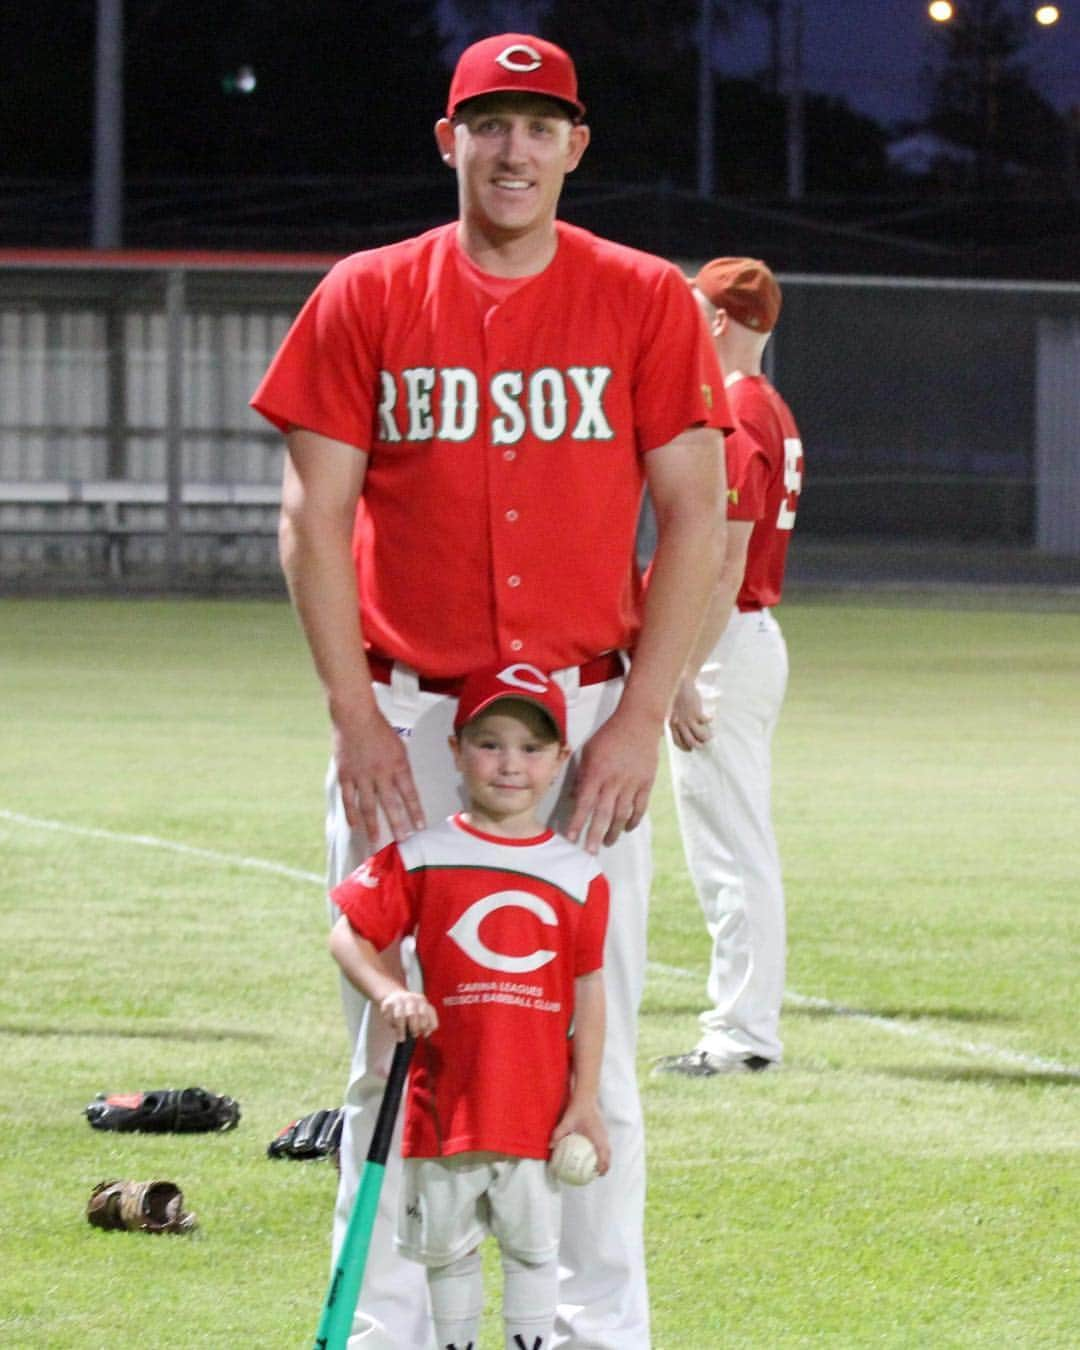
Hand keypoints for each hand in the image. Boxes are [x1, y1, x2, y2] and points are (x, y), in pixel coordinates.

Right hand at [333, 703, 425, 843]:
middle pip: (391, 804)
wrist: (355, 715)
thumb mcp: (399, 746)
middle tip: (402, 841)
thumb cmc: (379, 728)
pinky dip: (351, 813)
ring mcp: (362, 775)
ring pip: (368, 806)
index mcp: (398, 764)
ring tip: (375, 842)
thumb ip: (401, 768)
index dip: (415, 812)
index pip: (410, 793)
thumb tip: (405, 788)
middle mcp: (381, 773)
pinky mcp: (346, 774)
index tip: (420, 827)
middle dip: (398, 824)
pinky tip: (354, 825)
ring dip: (373, 825)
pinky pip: (348, 798)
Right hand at [379, 989, 437, 1041]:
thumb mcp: (423, 1013)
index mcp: (421, 1001)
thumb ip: (429, 1023)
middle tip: (414, 1035)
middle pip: (412, 1014)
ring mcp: (398, 1000)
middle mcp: (410, 999)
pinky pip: (388, 1018)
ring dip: (401, 1031)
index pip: (427, 1013)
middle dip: (414, 1028)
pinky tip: (394, 1027)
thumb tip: (426, 1034)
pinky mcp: (387, 1004)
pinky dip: (391, 1025)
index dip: (426, 1025)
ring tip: (401, 1039)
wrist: (396, 997)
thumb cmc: (412, 1010)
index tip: (423, 1034)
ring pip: (399, 1017)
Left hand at [550, 1100, 610, 1175]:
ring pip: (607, 1148)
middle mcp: (603, 1135)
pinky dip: (602, 1150)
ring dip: (605, 1158)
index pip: (604, 1154)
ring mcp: (603, 1132)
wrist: (586, 1096)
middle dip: (605, 1165)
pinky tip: (592, 1152)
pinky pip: (604, 1143)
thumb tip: (550, 1146)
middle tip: (598, 1175)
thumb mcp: (567, 1121)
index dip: (603, 1165)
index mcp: (597, 1135)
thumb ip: (559, 1134)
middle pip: (608, 1153)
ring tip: (597, 1167)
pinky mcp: (601, 1129)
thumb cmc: (578, 1108)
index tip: (597, 1174)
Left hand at [565, 708, 659, 853]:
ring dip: (614, 831)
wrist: (638, 722)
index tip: (571, 837)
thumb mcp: (588, 751)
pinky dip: (634, 820)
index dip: (577, 821)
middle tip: (590, 852)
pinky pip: (640, 807)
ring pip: (622, 814)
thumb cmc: (609, 735)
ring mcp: (631, 783)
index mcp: (596, 772)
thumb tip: (575, 797)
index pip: (584, 803)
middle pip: (603, 814)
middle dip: (595, 835)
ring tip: (607, 843)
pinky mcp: (646, 783)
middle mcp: (613, 781)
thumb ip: (581, 775)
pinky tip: (627, 828)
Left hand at [668, 675, 711, 751]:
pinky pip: (706, 721)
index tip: (691, 749)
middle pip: (690, 741)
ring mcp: (688, 719)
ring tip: (710, 735)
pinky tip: (711, 718)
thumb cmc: (679, 699)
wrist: (682, 686)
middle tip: (703, 745)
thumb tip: (681, 732)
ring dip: (706, 737)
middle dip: (698, 746)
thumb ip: (675, 722)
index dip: (685, 747)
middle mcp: (679, 724)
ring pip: (700, 735)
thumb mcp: (673, 712)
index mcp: (672, 724)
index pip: (677, 742)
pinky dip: (710, 720)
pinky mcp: (696, 713)